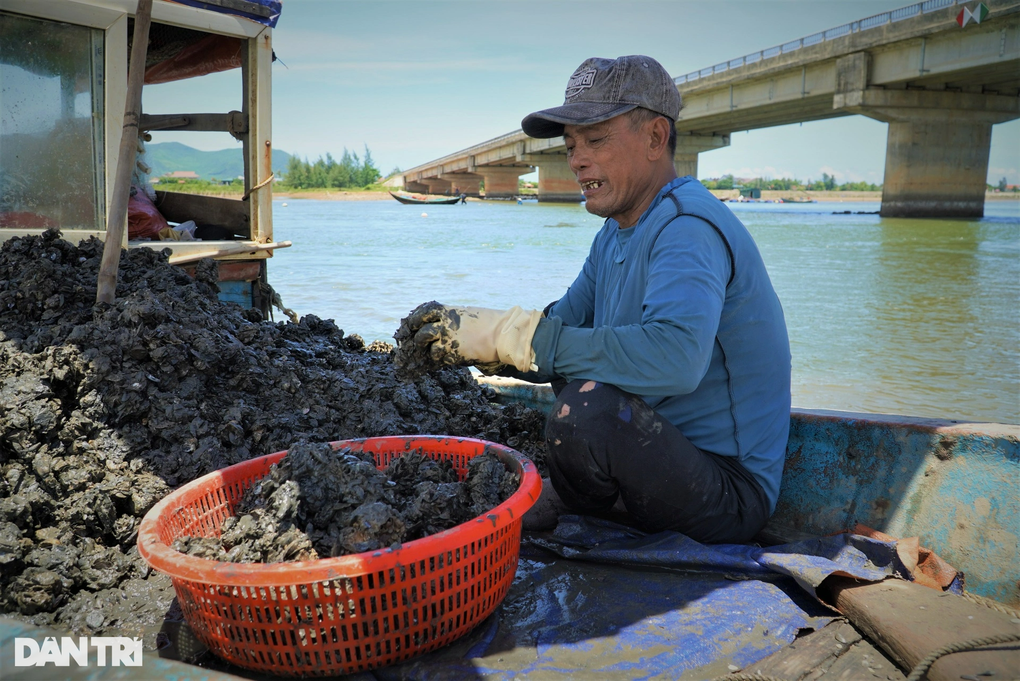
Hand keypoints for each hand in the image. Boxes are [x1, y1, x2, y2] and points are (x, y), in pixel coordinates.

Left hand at [403, 303, 542, 371]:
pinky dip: (441, 359)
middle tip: (417, 343)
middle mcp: (445, 324)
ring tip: (437, 351)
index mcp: (448, 311)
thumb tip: (438, 326)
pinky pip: (440, 359)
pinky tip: (448, 357)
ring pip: (429, 347)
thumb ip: (451, 319)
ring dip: (430, 350)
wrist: (501, 334)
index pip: (423, 313)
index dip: (415, 319)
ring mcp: (448, 340)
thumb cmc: (488, 323)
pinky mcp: (453, 354)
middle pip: (422, 331)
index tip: (411, 324)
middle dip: (417, 338)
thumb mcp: (466, 314)